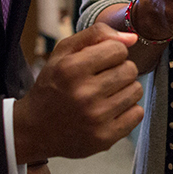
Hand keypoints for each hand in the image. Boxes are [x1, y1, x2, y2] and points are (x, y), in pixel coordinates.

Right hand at [14, 23, 143, 162]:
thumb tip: (132, 38)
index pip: (118, 49)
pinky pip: (137, 114)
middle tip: (102, 79)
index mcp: (71, 69)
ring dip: (125, 90)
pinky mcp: (105, 138)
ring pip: (136, 90)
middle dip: (120, 70)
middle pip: (130, 69)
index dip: (111, 52)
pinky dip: (127, 110)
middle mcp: (84, 94)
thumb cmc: (52, 86)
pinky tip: (110, 110)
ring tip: (105, 94)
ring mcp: (96, 118)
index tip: (100, 61)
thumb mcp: (63, 53)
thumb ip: (96, 35)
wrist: (35, 129)